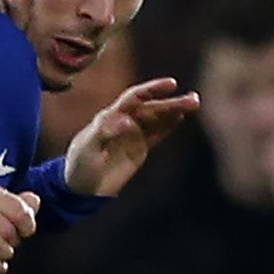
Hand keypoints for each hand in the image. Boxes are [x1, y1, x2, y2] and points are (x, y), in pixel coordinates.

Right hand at [0, 185, 40, 273]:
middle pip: (6, 229)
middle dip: (14, 241)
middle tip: (11, 244)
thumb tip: (33, 202)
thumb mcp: (4, 207)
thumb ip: (24, 204)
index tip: (25, 232)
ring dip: (4, 254)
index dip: (27, 226)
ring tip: (4, 254)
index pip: (19, 210)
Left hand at [63, 77, 199, 196]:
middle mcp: (123, 122)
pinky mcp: (139, 149)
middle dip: (171, 103)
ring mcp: (132, 135)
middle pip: (151, 108)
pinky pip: (156, 134)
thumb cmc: (79, 166)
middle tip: (194, 99)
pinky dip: (168, 126)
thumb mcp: (87, 150)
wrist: (80, 189)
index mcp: (109, 117)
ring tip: (194, 104)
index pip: (134, 98)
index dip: (152, 89)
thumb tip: (126, 121)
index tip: (171, 84)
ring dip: (174, 111)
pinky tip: (181, 118)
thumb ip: (103, 133)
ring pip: (157, 119)